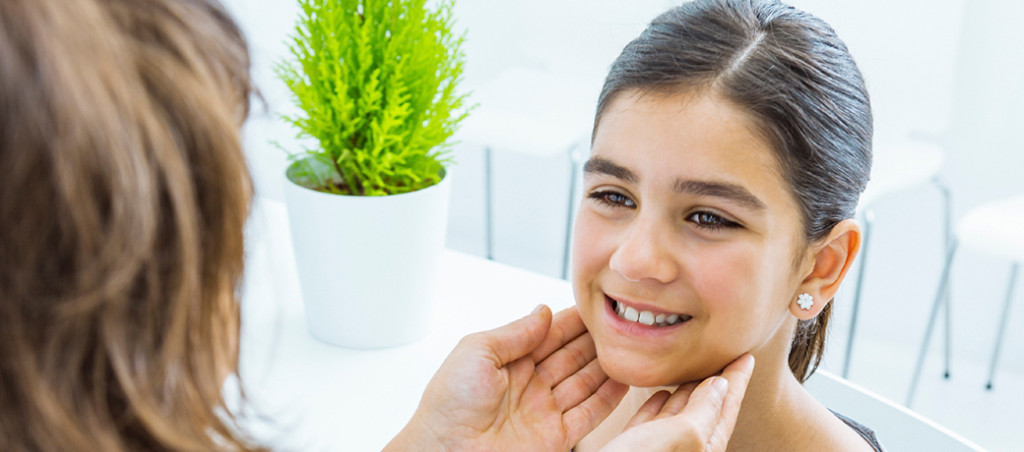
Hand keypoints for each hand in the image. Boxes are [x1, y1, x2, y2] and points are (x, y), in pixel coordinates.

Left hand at [385, 305, 628, 451]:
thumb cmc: (448, 406)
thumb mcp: (476, 351)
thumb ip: (514, 332)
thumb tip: (542, 312)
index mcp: (507, 361)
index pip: (548, 335)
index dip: (572, 321)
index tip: (596, 305)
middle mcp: (528, 385)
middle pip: (571, 356)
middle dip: (594, 339)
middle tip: (619, 321)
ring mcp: (543, 412)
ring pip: (584, 382)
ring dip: (605, 365)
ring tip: (628, 346)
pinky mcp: (555, 438)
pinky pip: (589, 415)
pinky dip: (609, 398)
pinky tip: (624, 380)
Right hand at [600, 354, 754, 451]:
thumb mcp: (682, 436)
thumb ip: (704, 410)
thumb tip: (720, 385)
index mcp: (704, 449)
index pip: (727, 408)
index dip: (737, 380)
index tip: (746, 356)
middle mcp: (686, 451)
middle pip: (706, 410)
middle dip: (715, 383)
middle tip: (724, 356)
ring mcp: (660, 451)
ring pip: (678, 415)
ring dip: (686, 391)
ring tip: (694, 369)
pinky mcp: (635, 449)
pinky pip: (652, 424)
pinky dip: (658, 405)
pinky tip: (660, 393)